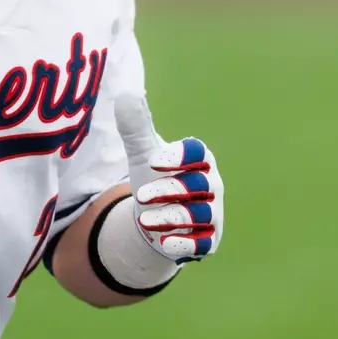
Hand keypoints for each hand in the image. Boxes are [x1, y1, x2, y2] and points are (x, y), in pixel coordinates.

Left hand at [91, 91, 224, 290]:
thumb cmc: (153, 179)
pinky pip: (202, 244)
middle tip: (141, 195)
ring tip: (143, 219)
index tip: (152, 159)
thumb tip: (126, 94)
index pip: (198, 153)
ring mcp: (211, 214)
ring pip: (199, 214)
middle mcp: (210, 185)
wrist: (153, 220)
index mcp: (198, 160)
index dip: (179, 155)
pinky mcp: (207, 241)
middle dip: (170, 189)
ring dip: (172, 216)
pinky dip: (186, 244)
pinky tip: (166, 244)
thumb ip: (136, 128)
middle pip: (199, 184)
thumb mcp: (141, 155)